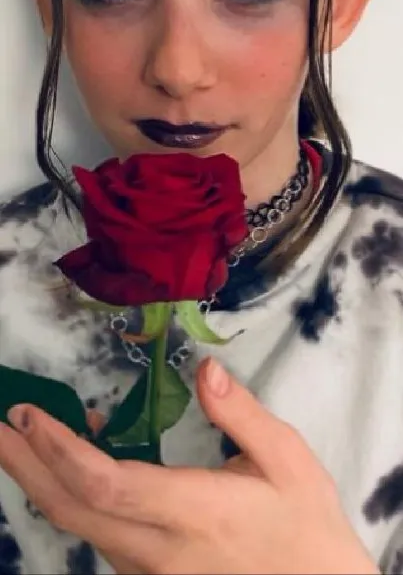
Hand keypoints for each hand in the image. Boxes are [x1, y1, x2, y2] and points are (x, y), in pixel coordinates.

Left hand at [0, 358, 378, 574]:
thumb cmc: (303, 522)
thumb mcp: (286, 458)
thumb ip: (240, 413)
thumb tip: (204, 368)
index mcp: (194, 511)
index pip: (108, 486)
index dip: (61, 451)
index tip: (30, 415)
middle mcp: (159, 548)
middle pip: (72, 510)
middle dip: (24, 465)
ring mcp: (150, 571)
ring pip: (79, 527)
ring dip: (42, 480)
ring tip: (23, 437)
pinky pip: (98, 537)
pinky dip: (72, 498)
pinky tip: (70, 467)